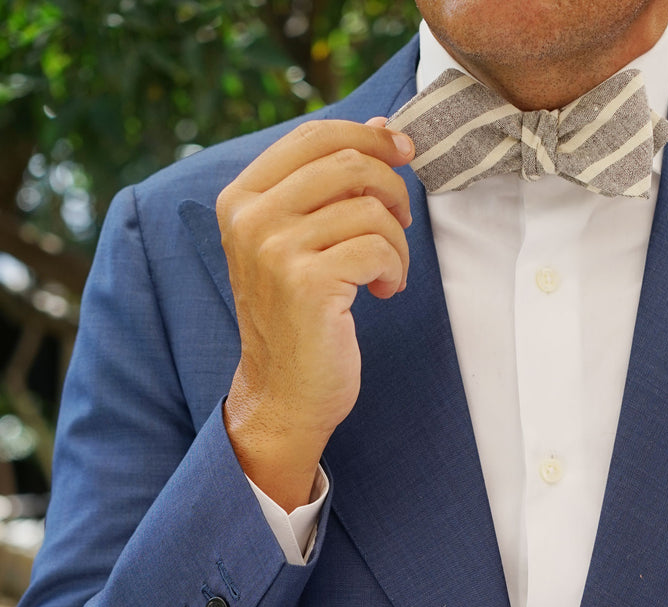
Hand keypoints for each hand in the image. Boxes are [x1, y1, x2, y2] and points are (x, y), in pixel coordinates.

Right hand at [217, 117, 414, 509]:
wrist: (282, 394)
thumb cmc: (297, 319)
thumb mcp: (300, 241)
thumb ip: (330, 186)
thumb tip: (385, 129)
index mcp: (241, 198)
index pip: (313, 135)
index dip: (369, 136)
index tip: (404, 153)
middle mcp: (252, 218)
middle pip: (347, 162)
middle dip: (392, 188)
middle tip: (401, 222)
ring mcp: (276, 250)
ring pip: (369, 207)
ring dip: (397, 239)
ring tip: (389, 270)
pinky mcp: (308, 283)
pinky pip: (377, 247)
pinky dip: (395, 267)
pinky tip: (385, 290)